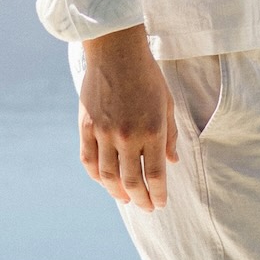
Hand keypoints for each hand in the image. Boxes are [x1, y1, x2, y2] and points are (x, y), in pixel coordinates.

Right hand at [78, 25, 175, 206]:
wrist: (116, 51)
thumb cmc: (147, 75)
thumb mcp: (167, 103)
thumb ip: (170, 135)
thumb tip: (172, 162)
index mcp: (152, 130)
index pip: (155, 175)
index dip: (158, 194)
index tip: (160, 203)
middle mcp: (127, 136)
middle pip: (132, 181)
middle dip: (140, 199)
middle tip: (145, 207)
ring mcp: (104, 132)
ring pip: (108, 176)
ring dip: (117, 192)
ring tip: (124, 199)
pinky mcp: (86, 126)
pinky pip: (88, 160)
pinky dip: (95, 175)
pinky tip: (104, 181)